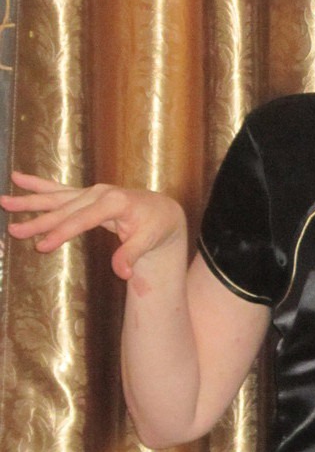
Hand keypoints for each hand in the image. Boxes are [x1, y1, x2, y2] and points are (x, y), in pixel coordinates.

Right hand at [1, 170, 186, 279]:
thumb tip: (123, 273)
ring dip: (29, 201)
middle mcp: (99, 193)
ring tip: (4, 201)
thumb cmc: (156, 226)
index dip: (61, 233)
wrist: (161, 210)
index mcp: (114, 202)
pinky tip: (18, 178)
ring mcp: (91, 192)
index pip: (82, 220)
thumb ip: (132, 255)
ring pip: (56, 198)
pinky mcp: (86, 194)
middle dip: (38, 221)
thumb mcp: (149, 241)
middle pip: (64, 209)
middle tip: (14, 231)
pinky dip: (38, 185)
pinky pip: (58, 190)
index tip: (41, 246)